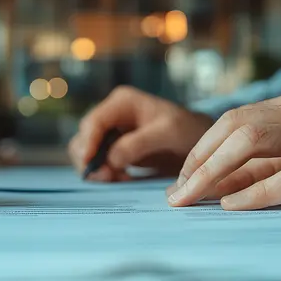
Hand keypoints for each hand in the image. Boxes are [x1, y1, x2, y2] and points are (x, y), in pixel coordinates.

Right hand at [68, 86, 213, 180]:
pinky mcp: (112, 148)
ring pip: (84, 151)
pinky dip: (102, 173)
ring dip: (95, 168)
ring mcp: (109, 131)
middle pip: (83, 137)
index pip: (94, 122)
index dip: (88, 143)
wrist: (196, 140)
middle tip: (108, 178)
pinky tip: (120, 178)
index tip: (90, 164)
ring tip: (116, 179)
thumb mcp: (168, 133)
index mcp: (122, 102)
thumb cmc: (186, 130)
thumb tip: (111, 159)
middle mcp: (110, 113)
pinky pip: (96, 161)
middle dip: (91, 160)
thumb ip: (138, 144)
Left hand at [167, 93, 280, 214]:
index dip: (201, 149)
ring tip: (189, 199)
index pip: (232, 122)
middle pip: (233, 130)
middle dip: (197, 162)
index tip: (182, 178)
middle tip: (175, 195)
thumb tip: (222, 184)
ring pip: (251, 144)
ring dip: (213, 173)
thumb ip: (271, 160)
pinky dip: (253, 192)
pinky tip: (231, 206)